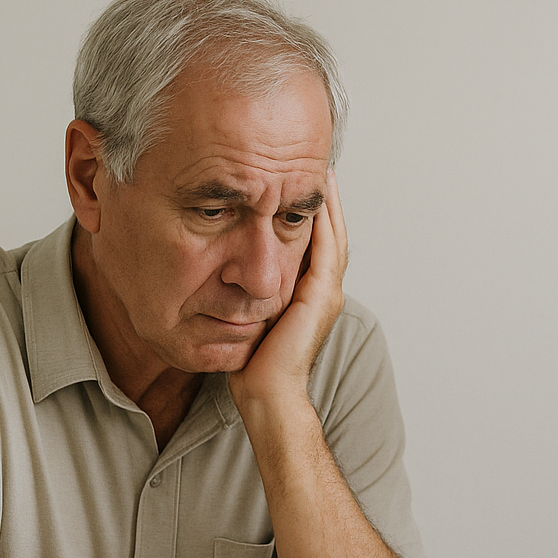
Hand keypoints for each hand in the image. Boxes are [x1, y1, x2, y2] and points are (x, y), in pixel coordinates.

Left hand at [228, 169, 346, 409]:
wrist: (269, 393)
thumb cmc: (254, 367)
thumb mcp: (248, 317)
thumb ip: (246, 292)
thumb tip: (223, 272)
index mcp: (311, 295)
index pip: (316, 243)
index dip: (311, 212)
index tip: (297, 182)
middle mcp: (325, 290)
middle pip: (331, 233)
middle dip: (325, 199)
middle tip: (318, 165)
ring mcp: (327, 291)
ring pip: (334, 234)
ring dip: (329, 201)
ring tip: (322, 169)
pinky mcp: (320, 294)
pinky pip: (327, 245)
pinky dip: (325, 218)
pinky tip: (317, 194)